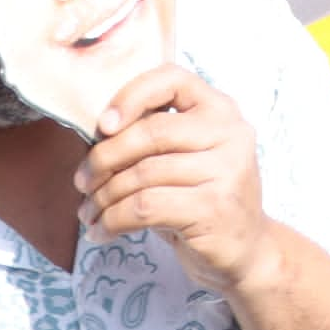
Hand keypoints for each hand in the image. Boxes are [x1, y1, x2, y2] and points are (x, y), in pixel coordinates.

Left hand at [78, 66, 274, 302]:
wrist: (246, 250)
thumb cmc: (202, 198)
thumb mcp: (186, 158)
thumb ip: (155, 138)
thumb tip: (96, 137)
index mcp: (220, 109)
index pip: (172, 79)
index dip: (131, 96)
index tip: (103, 126)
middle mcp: (230, 133)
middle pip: (151, 132)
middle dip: (104, 158)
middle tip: (82, 181)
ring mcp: (226, 171)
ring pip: (142, 174)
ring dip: (104, 196)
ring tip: (89, 212)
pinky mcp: (213, 209)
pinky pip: (145, 207)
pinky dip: (113, 220)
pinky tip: (102, 231)